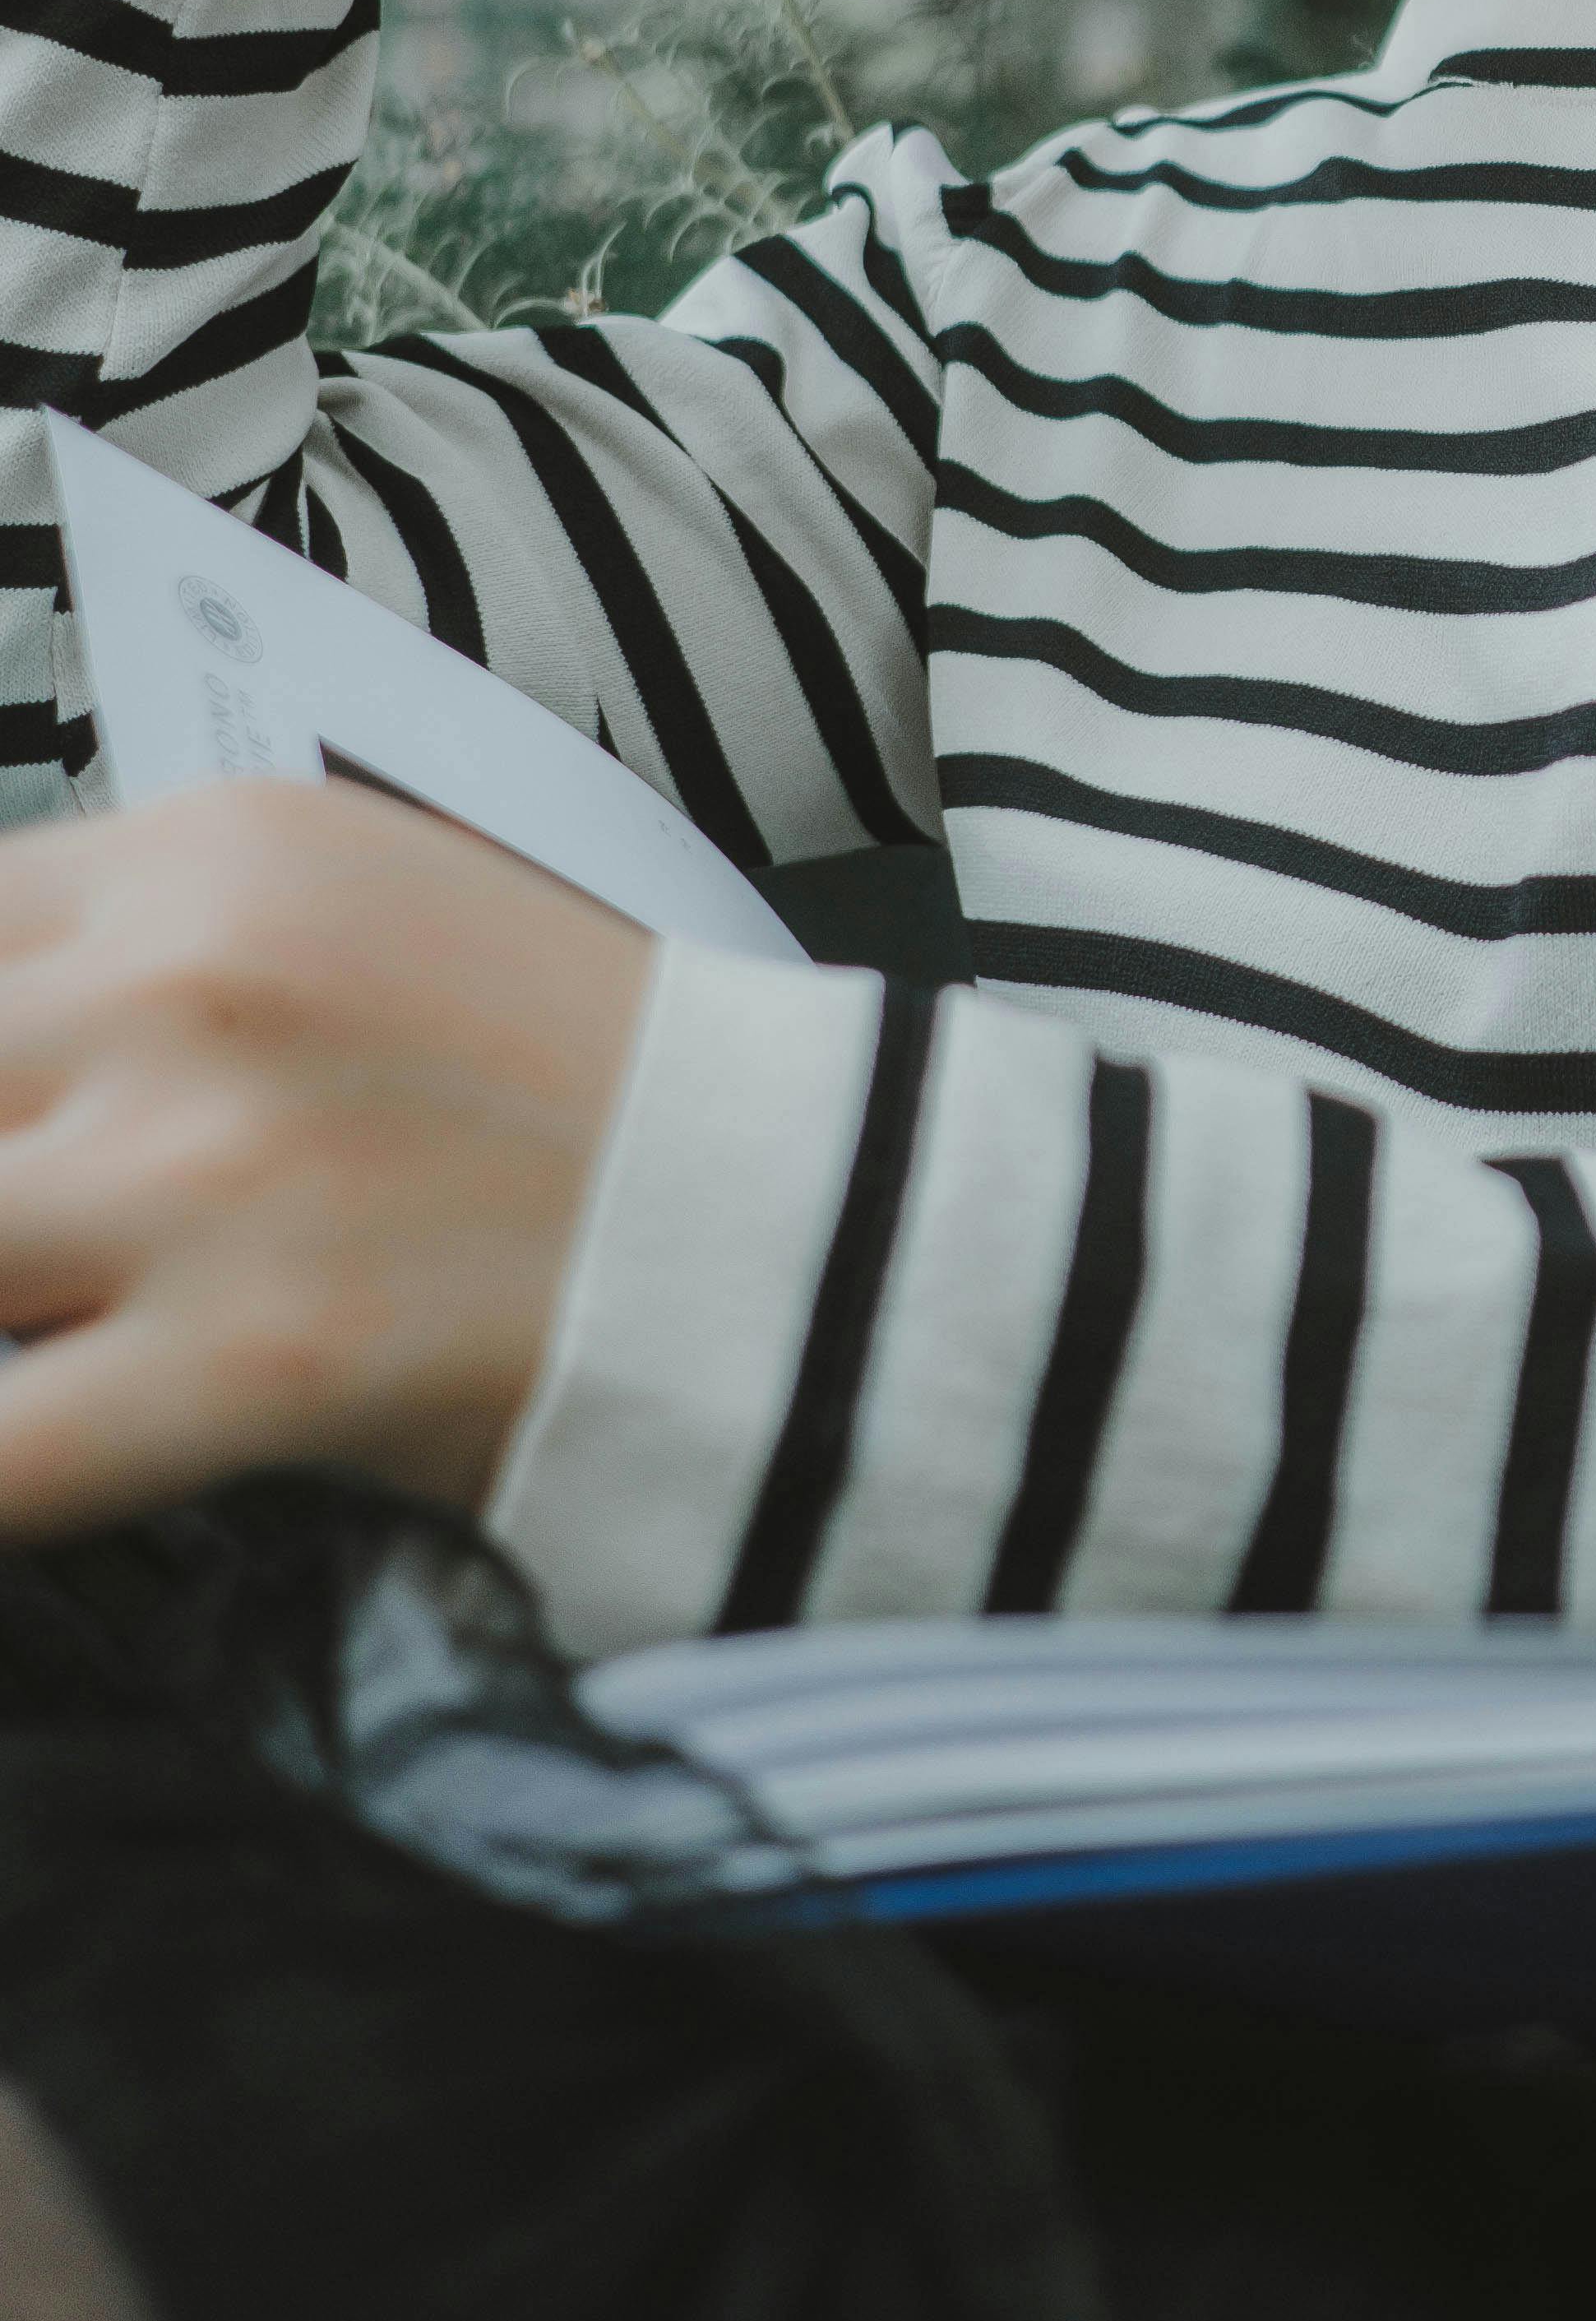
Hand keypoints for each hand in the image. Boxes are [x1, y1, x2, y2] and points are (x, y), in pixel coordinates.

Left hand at [0, 781, 648, 1537]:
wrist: (792, 1218)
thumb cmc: (570, 1086)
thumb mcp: (344, 915)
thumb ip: (136, 964)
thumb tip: (3, 1085)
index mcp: (211, 853)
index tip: (24, 1135)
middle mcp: (194, 981)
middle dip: (0, 1188)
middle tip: (60, 1253)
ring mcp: (217, 1165)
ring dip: (0, 1317)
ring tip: (71, 1338)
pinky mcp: (258, 1350)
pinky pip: (1, 1452)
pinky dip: (0, 1467)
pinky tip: (47, 1454)